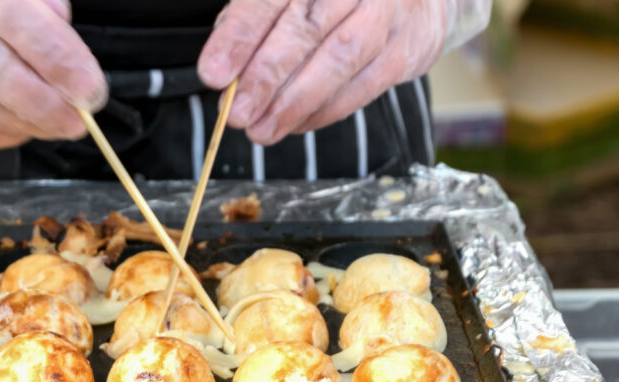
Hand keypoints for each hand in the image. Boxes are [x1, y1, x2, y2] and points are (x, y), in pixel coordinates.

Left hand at [198, 0, 455, 144]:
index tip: (214, 73)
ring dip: (294, 102)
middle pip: (306, 26)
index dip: (240, 35)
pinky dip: (324, 111)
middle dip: (266, 77)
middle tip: (237, 113)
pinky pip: (364, 85)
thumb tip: (223, 71)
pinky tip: (295, 124)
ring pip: (340, 58)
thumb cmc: (331, 0)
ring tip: (261, 129)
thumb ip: (253, 22)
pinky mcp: (408, 46)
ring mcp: (388, 10)